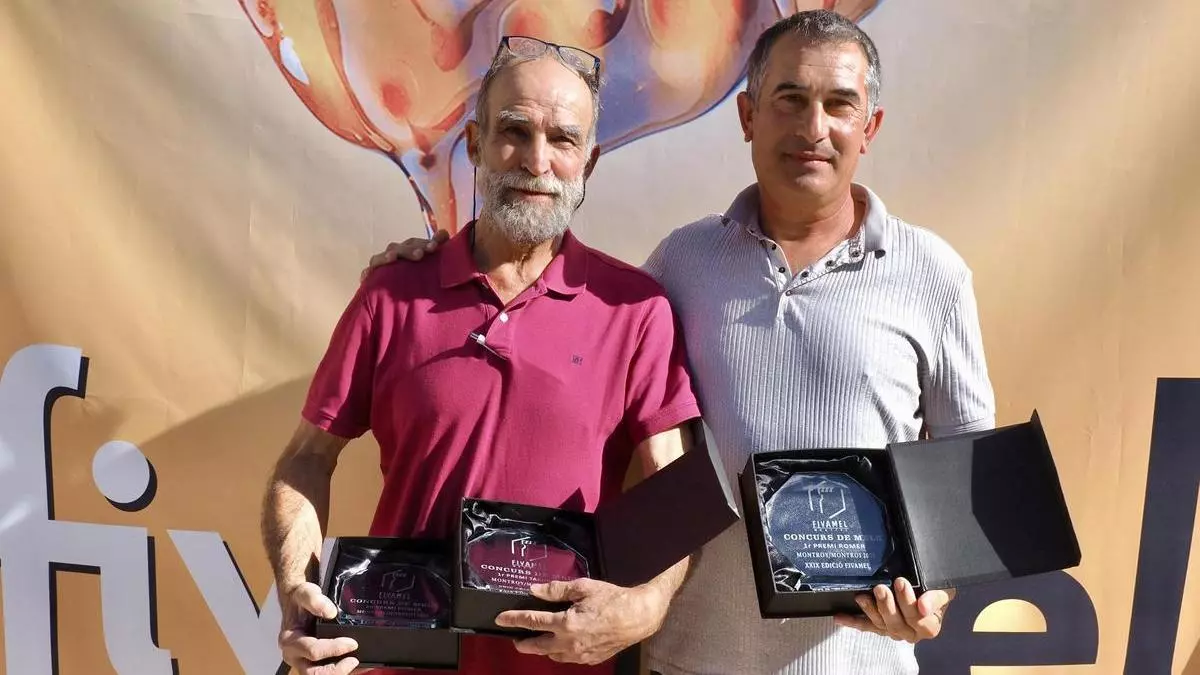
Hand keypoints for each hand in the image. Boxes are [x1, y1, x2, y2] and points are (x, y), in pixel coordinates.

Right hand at [277, 582, 359, 673]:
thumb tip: (330, 612)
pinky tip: (359, 665)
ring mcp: (303, 661)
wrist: (295, 603)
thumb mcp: (304, 592)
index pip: (313, 651)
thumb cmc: (299, 600)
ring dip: (339, 672)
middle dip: (335, 670)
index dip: (334, 649)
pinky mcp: (313, 663)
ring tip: (356, 663)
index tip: (352, 643)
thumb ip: (314, 600)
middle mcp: (295, 654)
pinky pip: (327, 672)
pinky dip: (343, 671)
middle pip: (314, 673)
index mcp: (290, 640)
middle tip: (354, 660)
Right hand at [359, 229, 449, 280]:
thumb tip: (443, 233)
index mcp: (410, 251)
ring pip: (382, 257)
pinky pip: (368, 273)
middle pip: (399, 248)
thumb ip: (438, 249)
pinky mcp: (372, 278)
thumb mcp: (433, 266)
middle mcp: (396, 255)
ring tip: (391, 258)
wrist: (406, 300)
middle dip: (409, 250)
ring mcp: (383, 265)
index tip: (435, 246)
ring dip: (387, 256)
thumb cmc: (423, 279)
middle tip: (419, 255)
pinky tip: (367, 275)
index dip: (425, 243)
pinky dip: (367, 273)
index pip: (416, 243)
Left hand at [493, 578, 670, 664]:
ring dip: (542, 649)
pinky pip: (568, 659)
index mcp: (566, 623)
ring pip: (552, 655)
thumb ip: (556, 590)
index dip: (514, 619)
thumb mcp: (583, 587)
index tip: (501, 618)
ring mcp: (580, 653)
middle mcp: (570, 642)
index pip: (532, 622)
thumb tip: (534, 590)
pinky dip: (559, 653)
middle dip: (522, 642)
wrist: (639, 617)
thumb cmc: (613, 599)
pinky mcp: (590, 658)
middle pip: (537, 646)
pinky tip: (560, 645)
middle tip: (514, 638)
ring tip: (537, 640)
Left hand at [833, 578, 953, 642]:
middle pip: (897, 624)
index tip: (901, 582)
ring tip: (862, 597)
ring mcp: (893, 630)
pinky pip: (865, 625)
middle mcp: (911, 633)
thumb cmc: (935, 588)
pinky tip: (839, 617)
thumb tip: (923, 607)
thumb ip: (936, 598)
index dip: (909, 603)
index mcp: (929, 626)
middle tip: (880, 588)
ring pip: (880, 625)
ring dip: (870, 610)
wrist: (927, 590)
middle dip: (887, 606)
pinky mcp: (879, 626)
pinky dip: (852, 621)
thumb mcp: (943, 589)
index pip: (919, 619)